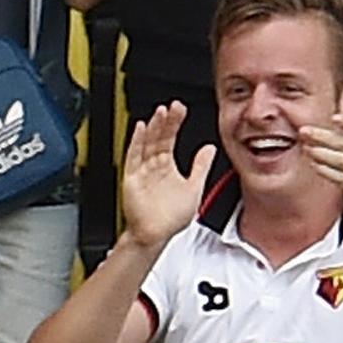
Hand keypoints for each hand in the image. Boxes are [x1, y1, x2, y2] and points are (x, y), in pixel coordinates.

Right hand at [120, 103, 214, 248]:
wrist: (155, 236)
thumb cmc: (171, 218)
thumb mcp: (194, 188)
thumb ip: (201, 167)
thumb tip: (210, 148)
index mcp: (167, 166)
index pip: (170, 137)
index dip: (175, 122)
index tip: (180, 108)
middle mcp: (153, 166)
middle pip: (159, 137)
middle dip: (166, 121)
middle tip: (173, 106)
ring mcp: (142, 171)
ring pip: (147, 144)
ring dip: (153, 127)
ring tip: (160, 112)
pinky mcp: (132, 179)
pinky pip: (133, 157)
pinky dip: (136, 143)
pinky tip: (141, 128)